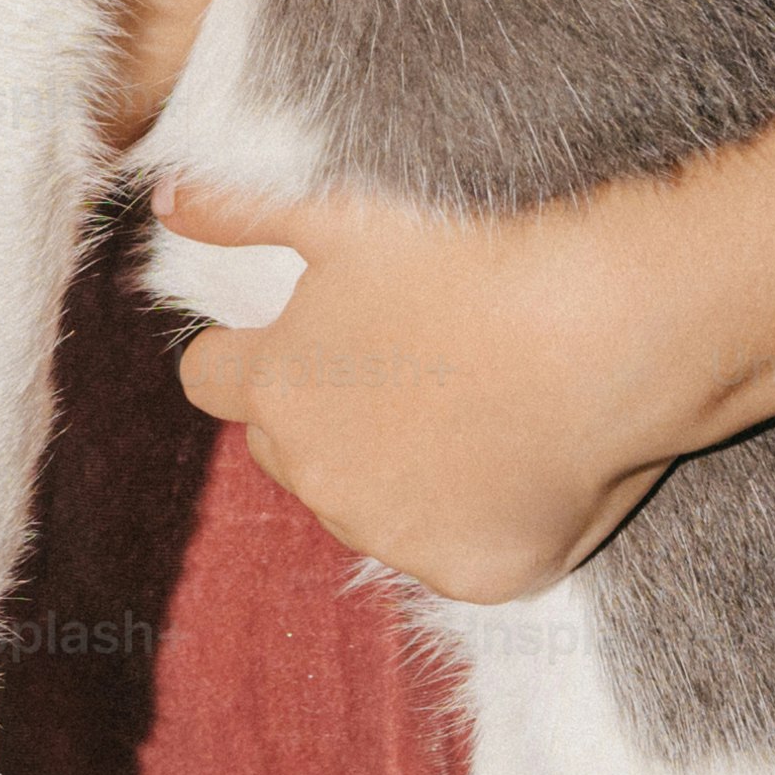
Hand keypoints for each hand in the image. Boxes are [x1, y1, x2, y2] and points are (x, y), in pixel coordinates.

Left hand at [155, 178, 707, 604]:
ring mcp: (393, 535)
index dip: (251, 358)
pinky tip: (527, 463)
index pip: (212, 381)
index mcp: (279, 388)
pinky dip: (481, 519)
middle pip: (288, 450)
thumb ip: (244, 211)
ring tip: (477, 407)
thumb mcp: (346, 213)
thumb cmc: (477, 255)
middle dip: (327, 417)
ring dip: (399, 471)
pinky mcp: (470, 575)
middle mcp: (318, 476)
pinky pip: (455, 553)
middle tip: (410, 366)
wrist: (608, 331)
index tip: (301, 340)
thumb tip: (167, 200)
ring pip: (368, 507)